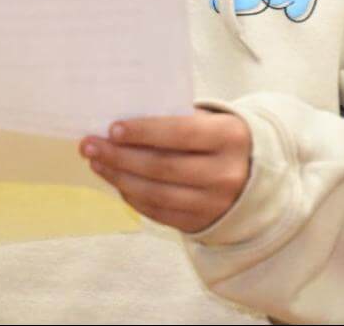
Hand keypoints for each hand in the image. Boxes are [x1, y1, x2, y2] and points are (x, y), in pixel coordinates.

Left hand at [81, 111, 251, 232]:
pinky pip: (157, 211)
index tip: (112, 128)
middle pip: (162, 166)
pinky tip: (116, 181)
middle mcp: (225, 173)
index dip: (145, 132)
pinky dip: (132, 196)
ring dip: (119, 177)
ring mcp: (213, 203)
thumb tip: (122, 126)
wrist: (254, 177)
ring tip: (96, 162)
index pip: (181, 133)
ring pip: (155, 192)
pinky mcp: (200, 223)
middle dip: (120, 156)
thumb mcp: (211, 122)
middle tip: (90, 145)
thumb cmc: (219, 140)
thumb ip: (176, 120)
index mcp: (230, 137)